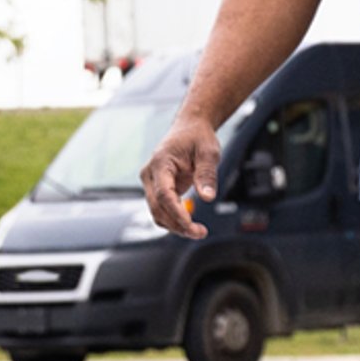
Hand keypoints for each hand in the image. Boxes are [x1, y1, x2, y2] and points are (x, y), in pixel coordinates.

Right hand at [140, 117, 220, 239]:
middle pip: (158, 207)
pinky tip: (190, 224)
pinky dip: (174, 219)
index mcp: (160, 163)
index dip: (176, 213)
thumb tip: (207, 198)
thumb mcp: (209, 151)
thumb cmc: (198, 136)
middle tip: (200, 232)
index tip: (191, 225)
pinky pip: (162, 208)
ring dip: (175, 225)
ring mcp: (152, 182)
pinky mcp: (158, 188)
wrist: (190, 127)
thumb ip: (207, 174)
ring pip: (157, 212)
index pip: (164, 194)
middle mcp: (150, 174)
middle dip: (177, 224)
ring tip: (198, 231)